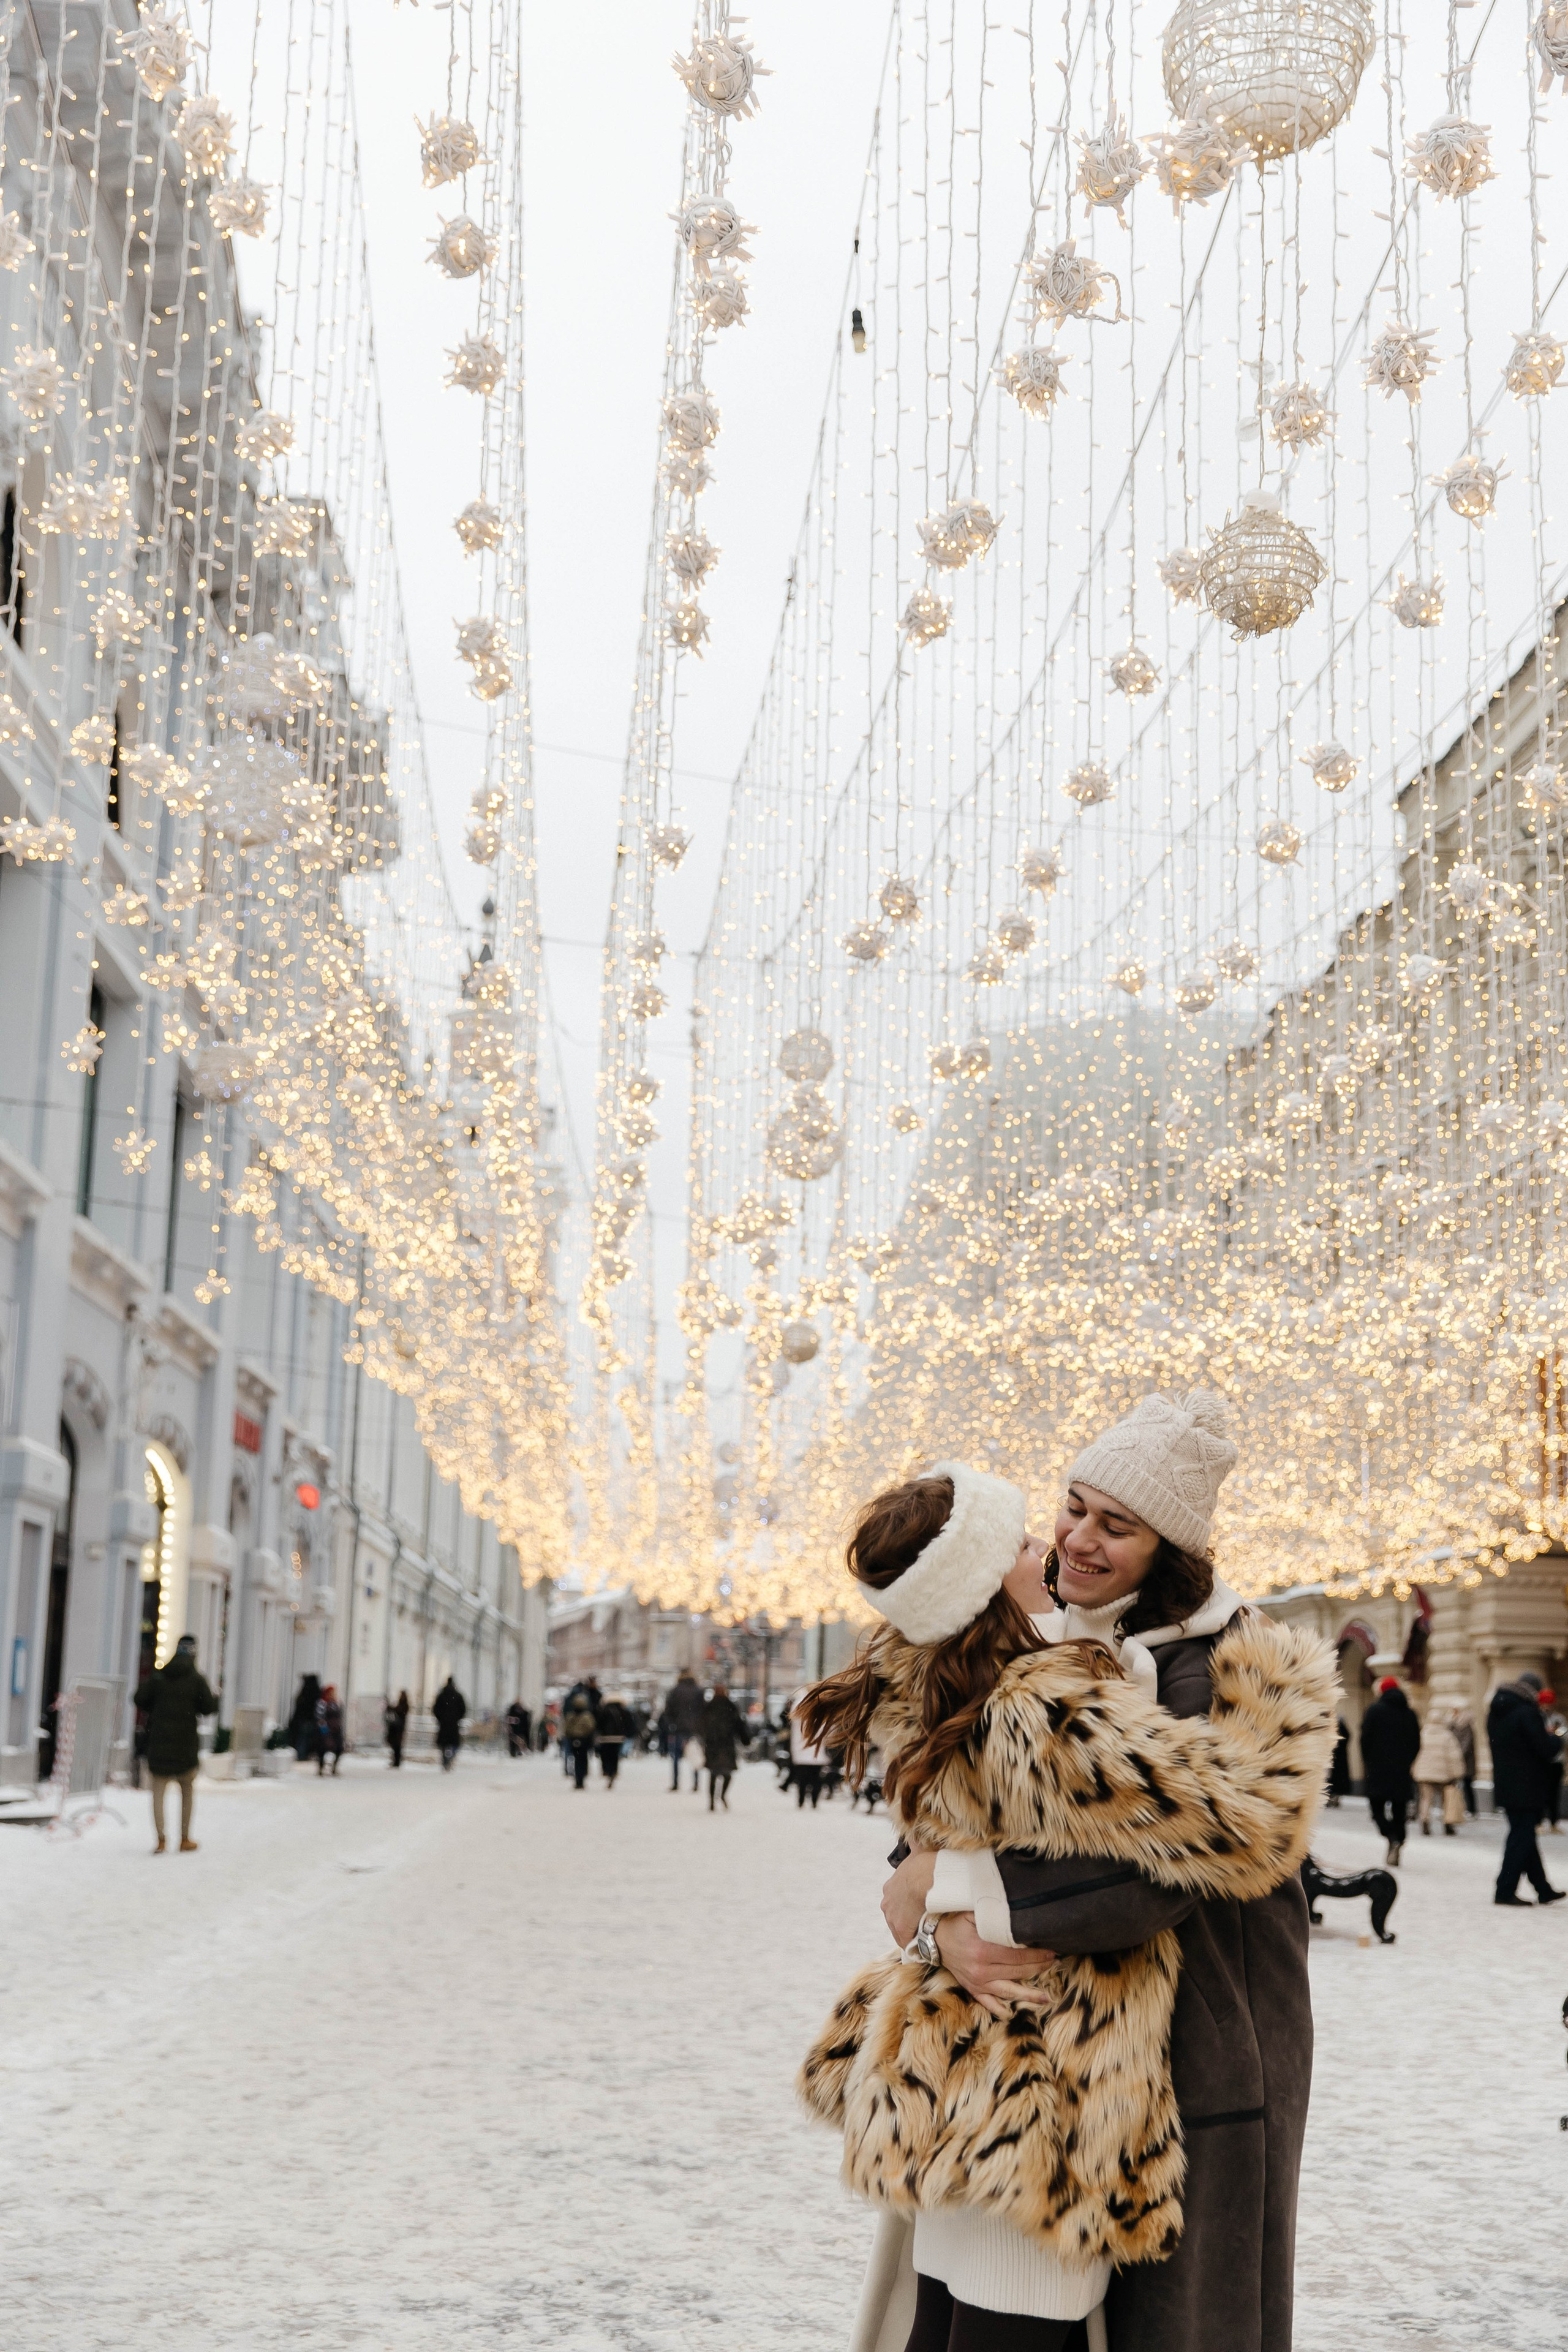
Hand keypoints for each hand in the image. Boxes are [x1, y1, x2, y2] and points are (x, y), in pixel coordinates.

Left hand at [881, 1847, 936, 1946]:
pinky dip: (918, 1943)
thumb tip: (914, 1835)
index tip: (919, 1905)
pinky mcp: (902, 1931)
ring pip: (903, 1928)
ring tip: (930, 1932)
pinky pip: (910, 1941)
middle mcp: (887, 1904)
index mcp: (890, 1887)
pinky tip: (929, 1942)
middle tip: (926, 1919)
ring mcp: (893, 1918)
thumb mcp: (918, 1852)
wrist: (926, 1878)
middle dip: (910, 1918)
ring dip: (914, 1930)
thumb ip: (915, 1845)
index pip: (898, 1899)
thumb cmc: (924, 1864)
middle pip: (898, 1915)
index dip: (908, 1903)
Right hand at [934, 1912, 1055, 2020]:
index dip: (1037, 1954)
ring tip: (1047, 1997)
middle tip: (1054, 1963)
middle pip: (1018, 1971)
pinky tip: (1013, 2012)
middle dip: (1039, 1968)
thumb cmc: (957, 1924)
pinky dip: (1001, 2009)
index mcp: (983, 1949)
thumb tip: (1017, 1916)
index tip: (1051, 1951)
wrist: (935, 1939)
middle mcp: (982, 1969)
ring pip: (1009, 1991)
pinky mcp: (972, 1990)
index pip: (1018, 1955)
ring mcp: (977, 1982)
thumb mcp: (973, 1913)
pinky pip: (988, 2003)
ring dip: (1029, 1995)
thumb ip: (994, 1916)